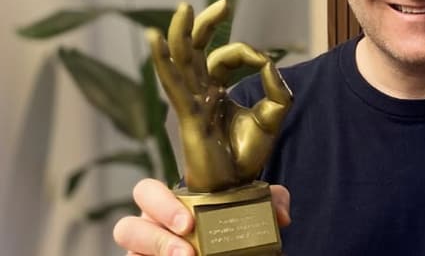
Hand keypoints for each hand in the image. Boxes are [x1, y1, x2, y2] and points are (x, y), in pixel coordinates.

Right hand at [113, 178, 291, 254]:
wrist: (230, 250)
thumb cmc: (232, 227)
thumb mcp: (252, 209)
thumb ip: (270, 201)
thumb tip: (281, 214)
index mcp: (169, 203)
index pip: (146, 191)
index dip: (161, 203)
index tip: (189, 223)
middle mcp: (149, 227)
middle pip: (127, 225)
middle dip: (155, 236)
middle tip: (186, 252)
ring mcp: (144, 252)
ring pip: (129, 249)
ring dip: (154, 252)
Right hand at [147, 0, 292, 191]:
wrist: (236, 186)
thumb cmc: (249, 153)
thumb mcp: (273, 113)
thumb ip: (275, 86)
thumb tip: (268, 62)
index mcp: (216, 89)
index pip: (226, 57)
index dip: (247, 52)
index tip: (265, 62)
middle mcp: (199, 90)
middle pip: (196, 49)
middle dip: (207, 25)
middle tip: (223, 4)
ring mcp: (190, 100)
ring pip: (182, 60)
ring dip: (182, 33)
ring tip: (185, 7)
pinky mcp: (187, 114)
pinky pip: (173, 82)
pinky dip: (163, 59)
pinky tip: (155, 39)